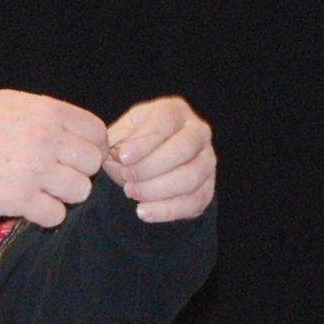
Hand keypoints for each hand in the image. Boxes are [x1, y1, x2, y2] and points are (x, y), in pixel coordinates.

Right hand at [0, 90, 107, 226]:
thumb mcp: (14, 104)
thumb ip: (49, 115)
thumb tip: (80, 133)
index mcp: (48, 112)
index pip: (96, 132)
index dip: (94, 147)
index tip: (81, 156)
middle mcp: (46, 139)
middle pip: (92, 164)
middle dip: (80, 172)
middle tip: (59, 175)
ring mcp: (35, 170)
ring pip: (80, 192)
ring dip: (65, 195)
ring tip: (44, 190)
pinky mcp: (21, 199)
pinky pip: (56, 215)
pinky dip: (47, 214)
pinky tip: (32, 205)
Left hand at [104, 96, 214, 221]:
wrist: (147, 165)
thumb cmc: (134, 143)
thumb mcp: (122, 133)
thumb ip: (117, 141)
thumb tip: (116, 156)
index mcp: (176, 111)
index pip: (165, 122)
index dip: (144, 141)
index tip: (124, 157)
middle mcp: (198, 133)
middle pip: (183, 148)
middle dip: (151, 166)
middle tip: (127, 176)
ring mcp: (206, 162)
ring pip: (190, 177)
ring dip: (157, 189)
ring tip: (131, 192)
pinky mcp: (206, 189)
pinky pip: (192, 203)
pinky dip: (166, 210)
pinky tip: (143, 211)